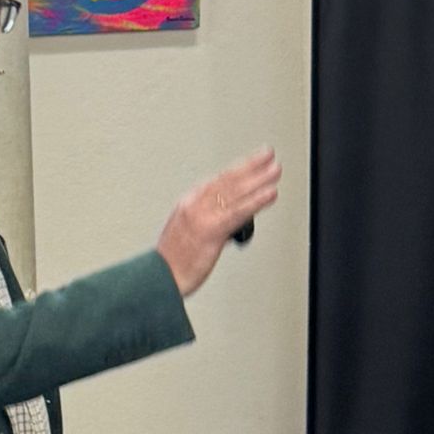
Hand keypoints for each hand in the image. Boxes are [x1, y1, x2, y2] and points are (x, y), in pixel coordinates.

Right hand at [158, 148, 279, 296]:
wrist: (158, 278)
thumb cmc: (172, 262)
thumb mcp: (187, 233)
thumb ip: (208, 220)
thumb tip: (230, 218)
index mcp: (188, 204)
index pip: (217, 181)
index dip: (238, 168)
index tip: (254, 160)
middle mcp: (194, 205)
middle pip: (227, 181)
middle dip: (250, 166)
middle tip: (269, 155)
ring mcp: (201, 217)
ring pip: (234, 193)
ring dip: (258, 180)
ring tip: (275, 171)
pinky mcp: (210, 231)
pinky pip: (237, 212)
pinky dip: (255, 201)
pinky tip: (270, 194)